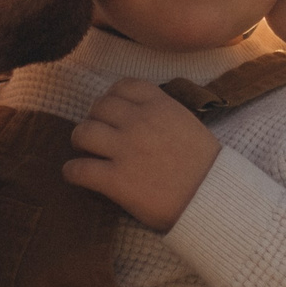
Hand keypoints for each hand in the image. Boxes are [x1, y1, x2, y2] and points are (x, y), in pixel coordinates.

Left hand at [63, 80, 221, 231]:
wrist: (212, 200)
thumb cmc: (205, 166)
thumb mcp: (187, 124)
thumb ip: (162, 113)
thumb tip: (137, 112)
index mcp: (160, 105)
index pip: (122, 86)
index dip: (111, 98)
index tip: (111, 112)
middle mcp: (140, 122)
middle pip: (98, 107)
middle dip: (94, 120)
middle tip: (97, 136)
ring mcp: (126, 150)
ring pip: (82, 133)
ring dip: (80, 142)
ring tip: (86, 152)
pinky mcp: (117, 180)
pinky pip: (78, 169)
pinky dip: (72, 171)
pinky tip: (77, 175)